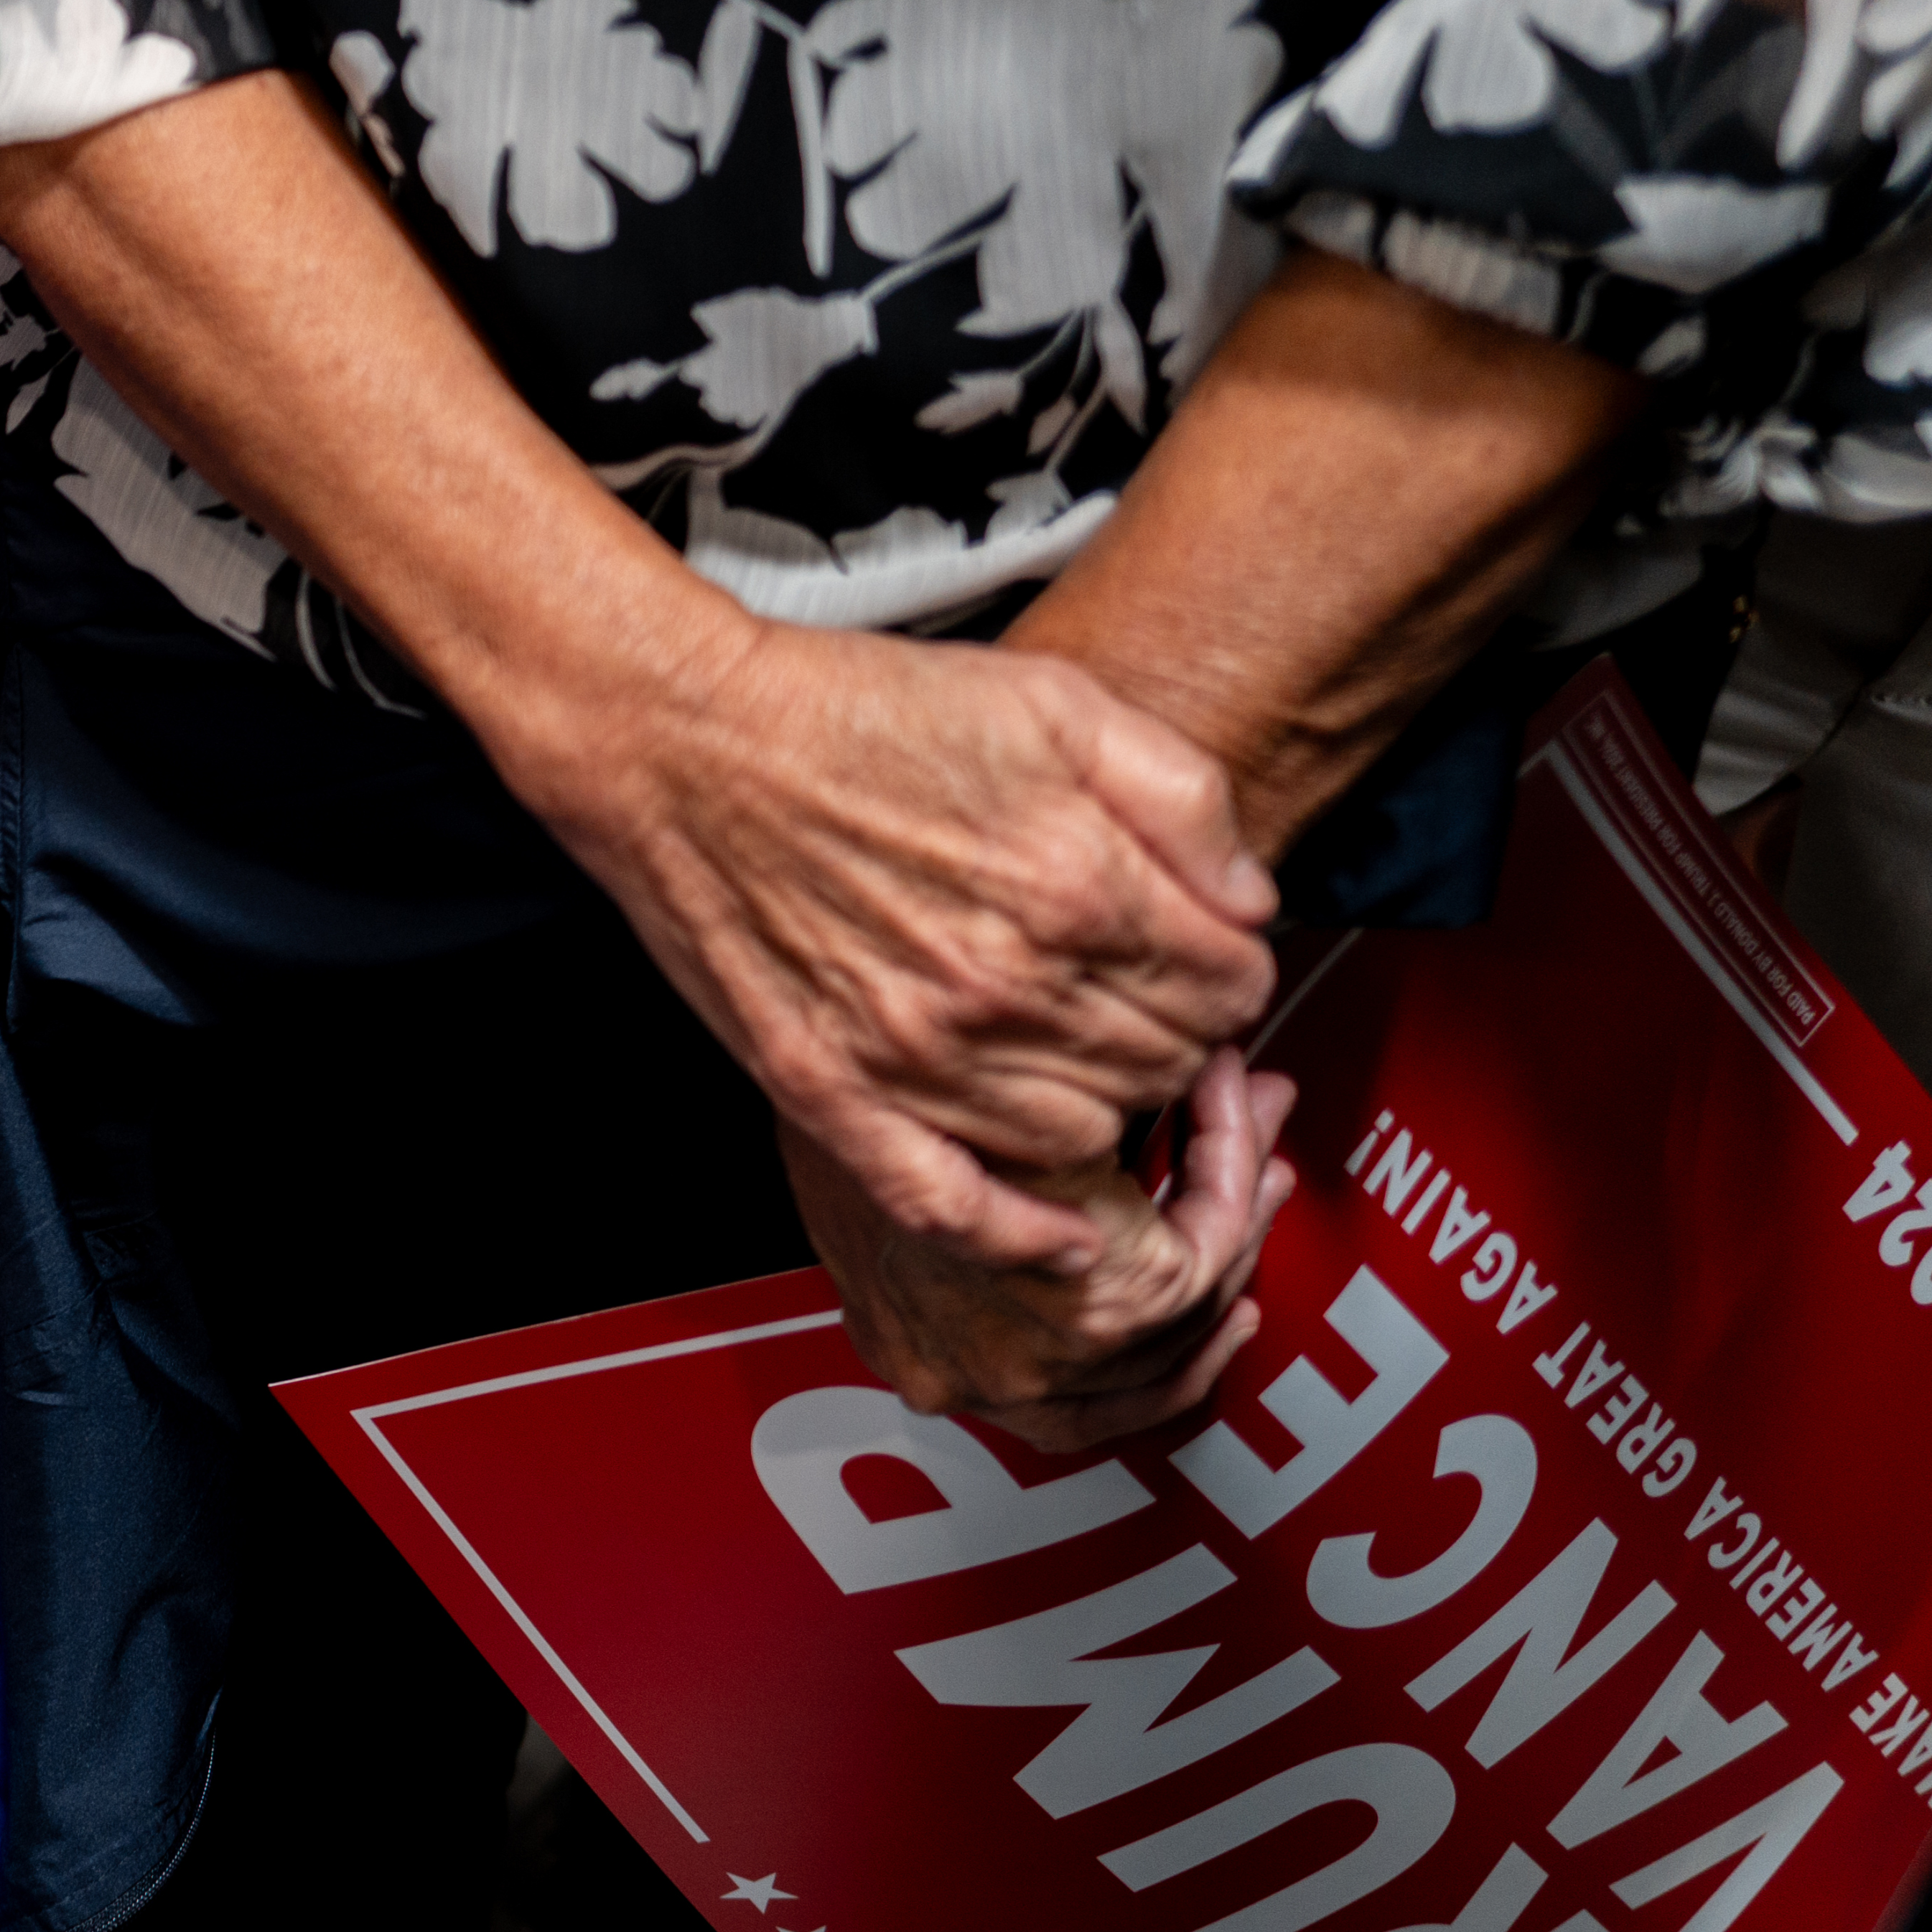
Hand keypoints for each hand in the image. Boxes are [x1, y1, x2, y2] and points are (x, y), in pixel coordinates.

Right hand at [516, 611, 1281, 1276]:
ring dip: (1111, 1104)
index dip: (1233, 966)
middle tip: (1142, 995)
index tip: (1201, 949)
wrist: (681, 742)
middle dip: (1179, 1031)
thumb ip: (1182, 794)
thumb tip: (1249, 898)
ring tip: (1084, 1052)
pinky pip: (953, 1203)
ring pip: (1087, 1136)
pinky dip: (1021, 1232)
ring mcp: (916, 1054)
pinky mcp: (836, 1092)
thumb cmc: (852, 710)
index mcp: (1074, 885)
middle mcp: (1005, 985)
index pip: (1233, 984)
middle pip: (1169, 1063)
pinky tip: (1062, 1228)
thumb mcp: (1054, 700)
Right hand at [782, 1051, 1301, 1459]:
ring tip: (1235, 1228)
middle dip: (1233, 1210)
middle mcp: (1036, 1359)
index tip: (1239, 1097)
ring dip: (1207, 1299)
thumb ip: (1168, 1112)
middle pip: (1186, 1307)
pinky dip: (1146, 1381)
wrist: (788, 1107)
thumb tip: (1241, 1084)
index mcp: (1084, 1292)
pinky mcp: (934, 1380)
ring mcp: (981, 1381)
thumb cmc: (892, 1088)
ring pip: (1143, 1376)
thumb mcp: (1054, 1092)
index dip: (1236, 1163)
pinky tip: (1193, 1336)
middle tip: (1253, 1142)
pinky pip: (1072, 1419)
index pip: (1209, 1247)